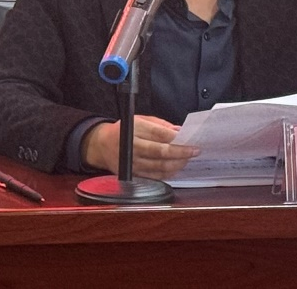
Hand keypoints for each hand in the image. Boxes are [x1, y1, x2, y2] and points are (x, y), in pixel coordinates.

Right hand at [81, 115, 200, 179]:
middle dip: (180, 152)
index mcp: (134, 129)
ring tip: (187, 159)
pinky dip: (168, 173)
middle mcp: (132, 147)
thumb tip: (179, 131)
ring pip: (159, 166)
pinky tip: (176, 168)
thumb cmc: (124, 130)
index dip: (175, 138)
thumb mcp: (140, 119)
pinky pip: (154, 176)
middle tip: (194, 151)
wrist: (102, 145)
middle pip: (160, 152)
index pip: (158, 134)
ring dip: (177, 164)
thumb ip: (160, 125)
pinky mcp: (132, 174)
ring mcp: (132, 163)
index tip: (189, 138)